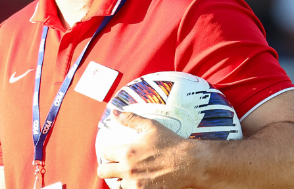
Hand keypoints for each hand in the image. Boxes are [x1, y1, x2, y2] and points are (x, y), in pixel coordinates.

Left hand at [96, 112, 215, 188]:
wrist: (190, 164)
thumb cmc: (171, 144)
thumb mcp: (151, 127)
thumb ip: (130, 119)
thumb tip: (114, 112)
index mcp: (127, 152)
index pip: (103, 153)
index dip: (107, 151)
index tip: (112, 152)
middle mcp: (128, 170)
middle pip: (103, 172)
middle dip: (107, 167)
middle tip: (115, 165)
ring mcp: (136, 184)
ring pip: (116, 184)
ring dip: (120, 179)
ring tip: (129, 174)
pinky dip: (132, 187)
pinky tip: (139, 180)